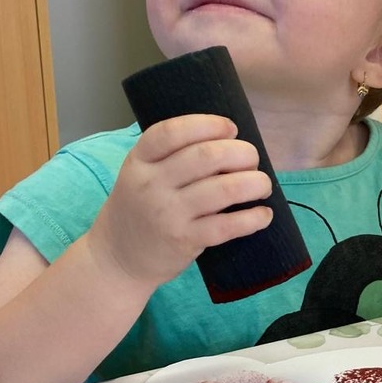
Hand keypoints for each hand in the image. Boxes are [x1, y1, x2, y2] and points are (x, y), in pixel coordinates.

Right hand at [88, 114, 273, 288]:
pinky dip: (252, 218)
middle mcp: (151, 184)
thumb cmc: (139, 208)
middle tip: (252, 159)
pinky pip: (227, 226)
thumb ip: (173, 156)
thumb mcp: (141, 174)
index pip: (173, 132)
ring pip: (223, 190)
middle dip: (241, 153)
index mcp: (140, 160)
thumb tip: (230, 142)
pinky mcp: (184, 241)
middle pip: (206, 156)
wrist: (117, 257)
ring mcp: (168, 214)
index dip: (208, 124)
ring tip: (263, 185)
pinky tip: (263, 214)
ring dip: (254, 183)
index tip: (231, 128)